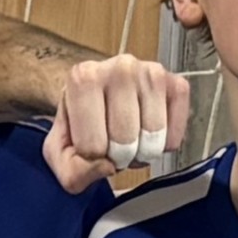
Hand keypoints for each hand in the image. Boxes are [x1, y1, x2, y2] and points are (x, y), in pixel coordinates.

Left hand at [41, 53, 192, 193]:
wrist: (101, 102)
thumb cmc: (79, 127)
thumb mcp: (59, 155)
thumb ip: (73, 170)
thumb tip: (107, 166)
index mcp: (83, 78)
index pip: (92, 146)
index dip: (92, 159)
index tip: (90, 145)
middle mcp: (120, 67)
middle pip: (125, 141)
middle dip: (119, 157)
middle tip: (113, 146)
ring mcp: (151, 73)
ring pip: (153, 137)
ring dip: (142, 152)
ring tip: (131, 139)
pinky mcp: (177, 85)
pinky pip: (174, 136)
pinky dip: (163, 147)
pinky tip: (149, 134)